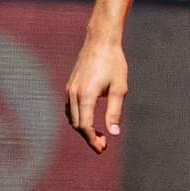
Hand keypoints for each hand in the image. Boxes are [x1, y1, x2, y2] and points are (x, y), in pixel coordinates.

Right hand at [64, 33, 128, 152]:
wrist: (100, 42)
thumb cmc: (114, 63)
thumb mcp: (119, 88)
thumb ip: (115, 112)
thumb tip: (114, 133)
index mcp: (85, 95)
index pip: (85, 126)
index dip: (93, 140)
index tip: (103, 148)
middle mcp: (73, 94)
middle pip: (77, 124)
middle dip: (89, 137)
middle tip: (103, 145)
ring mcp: (69, 90)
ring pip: (72, 117)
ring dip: (82, 129)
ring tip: (98, 135)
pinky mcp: (70, 86)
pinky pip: (70, 108)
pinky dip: (77, 119)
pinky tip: (89, 121)